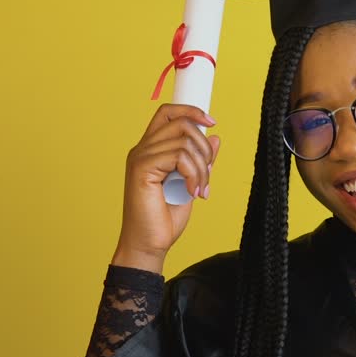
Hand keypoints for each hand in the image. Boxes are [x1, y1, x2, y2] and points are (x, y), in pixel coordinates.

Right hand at [111, 104, 220, 272]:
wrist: (149, 245)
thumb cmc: (164, 220)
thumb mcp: (191, 184)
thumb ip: (199, 161)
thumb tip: (215, 138)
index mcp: (150, 150)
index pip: (168, 113)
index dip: (191, 111)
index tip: (211, 123)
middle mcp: (142, 149)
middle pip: (181, 123)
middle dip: (204, 147)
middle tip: (207, 177)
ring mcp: (140, 158)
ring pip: (184, 141)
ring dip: (202, 167)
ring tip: (200, 190)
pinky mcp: (142, 169)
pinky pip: (179, 156)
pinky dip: (193, 174)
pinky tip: (192, 193)